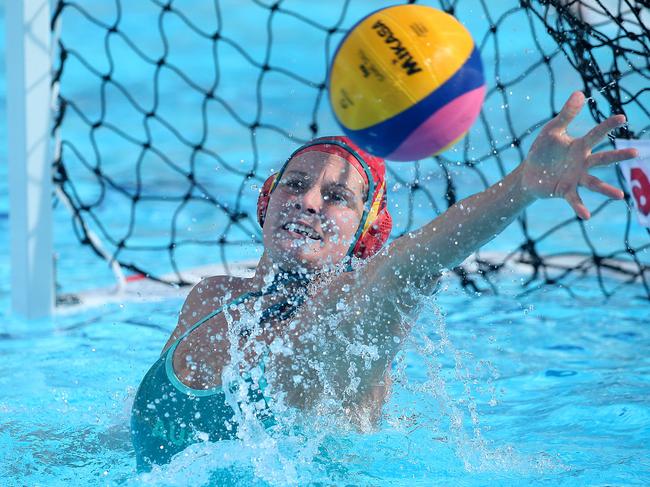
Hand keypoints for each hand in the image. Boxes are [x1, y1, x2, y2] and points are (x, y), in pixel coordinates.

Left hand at [518, 91, 637, 219]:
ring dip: (606, 189)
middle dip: (618, 156)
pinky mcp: (565, 191)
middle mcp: (582, 163)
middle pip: (602, 159)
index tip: (622, 117)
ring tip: (620, 196)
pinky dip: (580, 207)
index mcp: (579, 146)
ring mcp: (575, 178)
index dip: (608, 126)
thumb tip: (579, 93)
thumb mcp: (551, 131)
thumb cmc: (543, 150)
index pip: (596, 134)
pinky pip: (574, 199)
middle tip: (635, 153)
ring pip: (593, 183)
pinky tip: (586, 215)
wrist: (528, 173)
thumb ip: (566, 115)